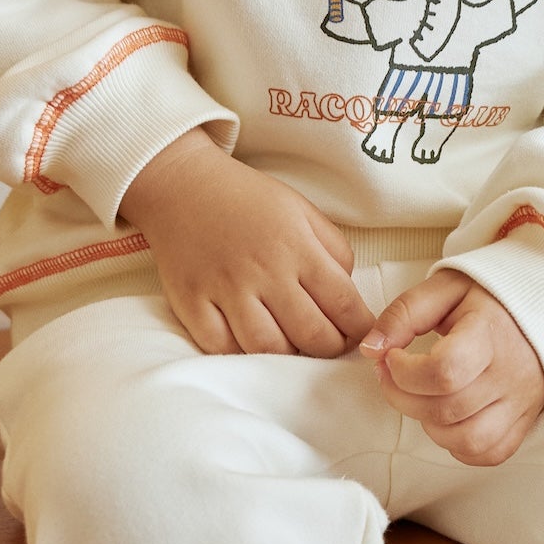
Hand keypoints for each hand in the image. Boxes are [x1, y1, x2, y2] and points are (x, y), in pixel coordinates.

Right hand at [121, 129, 373, 356]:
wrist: (182, 184)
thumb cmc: (247, 199)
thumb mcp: (302, 210)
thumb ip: (333, 250)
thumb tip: (347, 293)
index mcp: (296, 246)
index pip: (343, 303)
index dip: (359, 328)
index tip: (361, 333)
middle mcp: (264, 271)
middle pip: (311, 335)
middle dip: (331, 349)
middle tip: (332, 346)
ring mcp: (224, 289)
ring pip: (269, 349)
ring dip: (289, 358)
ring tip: (295, 348)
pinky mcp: (191, 302)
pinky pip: (221, 348)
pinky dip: (241, 355)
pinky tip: (252, 345)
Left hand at [361, 271, 543, 464]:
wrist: (542, 306)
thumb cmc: (488, 298)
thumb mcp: (444, 288)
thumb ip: (404, 313)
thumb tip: (371, 349)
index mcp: (491, 334)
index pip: (445, 371)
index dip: (405, 372)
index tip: (393, 357)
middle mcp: (511, 373)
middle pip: (446, 409)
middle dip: (403, 397)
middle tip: (394, 375)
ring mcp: (521, 403)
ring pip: (466, 440)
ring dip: (430, 424)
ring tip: (425, 396)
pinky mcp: (525, 421)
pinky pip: (488, 453)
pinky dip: (459, 445)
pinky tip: (448, 417)